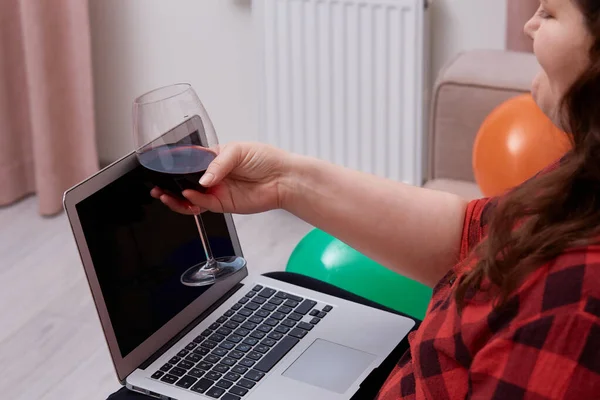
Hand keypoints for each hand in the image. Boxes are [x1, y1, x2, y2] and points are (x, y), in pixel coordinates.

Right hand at [151, 142, 290, 214]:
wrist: (283, 178)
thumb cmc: (266, 159)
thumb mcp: (238, 150)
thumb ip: (217, 163)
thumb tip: (203, 179)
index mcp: (214, 158)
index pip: (188, 162)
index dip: (174, 166)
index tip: (160, 167)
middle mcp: (213, 176)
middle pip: (184, 183)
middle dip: (169, 185)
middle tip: (157, 185)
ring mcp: (216, 191)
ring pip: (189, 198)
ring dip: (175, 197)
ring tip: (165, 194)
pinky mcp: (223, 204)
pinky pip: (203, 205)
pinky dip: (194, 202)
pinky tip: (189, 196)